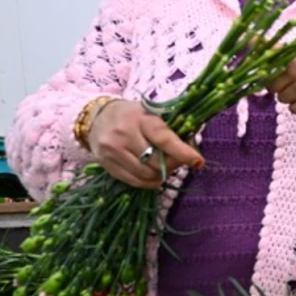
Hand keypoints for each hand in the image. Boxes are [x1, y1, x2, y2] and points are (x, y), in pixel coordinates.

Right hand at [88, 99, 203, 188]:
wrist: (97, 118)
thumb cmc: (133, 115)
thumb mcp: (151, 113)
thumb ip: (170, 129)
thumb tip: (191, 148)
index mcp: (140, 118)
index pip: (164, 139)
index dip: (183, 152)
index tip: (198, 161)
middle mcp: (124, 135)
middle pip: (156, 162)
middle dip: (174, 165)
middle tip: (182, 162)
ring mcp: (113, 152)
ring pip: (146, 175)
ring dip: (162, 175)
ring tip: (167, 167)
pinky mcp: (107, 165)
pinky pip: (134, 182)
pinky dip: (149, 182)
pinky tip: (155, 175)